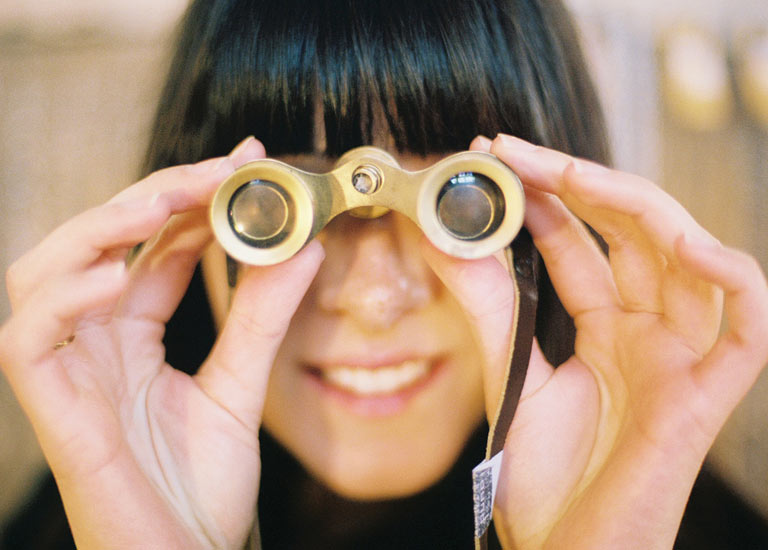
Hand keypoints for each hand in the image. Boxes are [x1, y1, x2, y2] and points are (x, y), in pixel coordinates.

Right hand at [0, 137, 324, 548]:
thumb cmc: (201, 486)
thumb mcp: (240, 387)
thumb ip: (263, 320)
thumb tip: (305, 248)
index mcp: (132, 337)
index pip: (153, 248)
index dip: (191, 199)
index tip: (244, 163)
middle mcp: (92, 344)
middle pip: (98, 244)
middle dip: (152, 197)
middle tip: (216, 169)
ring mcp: (67, 374)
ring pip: (42, 274)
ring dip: (101, 227)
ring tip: (165, 200)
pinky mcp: (52, 411)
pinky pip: (29, 340)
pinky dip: (64, 298)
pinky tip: (117, 274)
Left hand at [423, 134, 767, 548]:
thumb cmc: (540, 480)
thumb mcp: (509, 374)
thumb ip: (487, 307)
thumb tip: (443, 237)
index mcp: (609, 332)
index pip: (585, 244)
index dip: (548, 198)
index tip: (499, 161)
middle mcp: (651, 335)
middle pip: (634, 236)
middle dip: (579, 185)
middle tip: (517, 151)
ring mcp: (683, 360)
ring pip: (690, 260)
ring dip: (641, 208)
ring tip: (575, 175)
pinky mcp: (709, 397)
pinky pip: (749, 324)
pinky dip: (730, 276)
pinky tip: (685, 241)